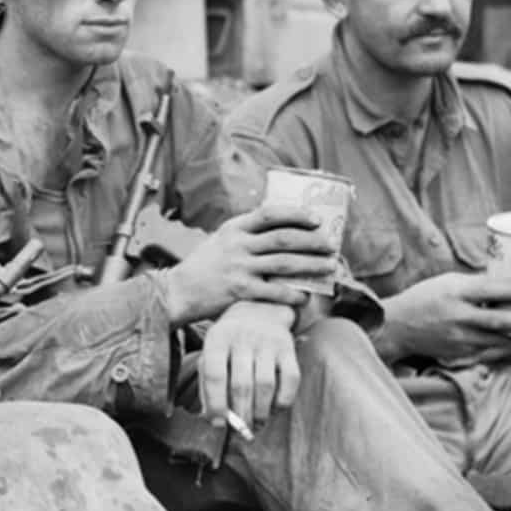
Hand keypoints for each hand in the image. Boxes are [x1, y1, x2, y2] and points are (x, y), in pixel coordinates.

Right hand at [162, 204, 337, 324]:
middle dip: (313, 242)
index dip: (297, 214)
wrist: (179, 291)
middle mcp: (238, 244)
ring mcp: (239, 267)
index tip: (317, 219)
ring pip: (284, 263)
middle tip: (331, 246)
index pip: (270, 213)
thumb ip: (246, 233)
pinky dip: (292, 294)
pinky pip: (273, 291)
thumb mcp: (221, 239)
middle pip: (284, 239)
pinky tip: (305, 296)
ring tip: (329, 268)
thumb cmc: (204, 265)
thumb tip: (281, 226)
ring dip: (311, 265)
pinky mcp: (239, 291)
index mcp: (234, 227)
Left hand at [198, 300, 300, 433]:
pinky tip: (273, 409)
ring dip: (260, 412)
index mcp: (217, 338)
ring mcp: (267, 341)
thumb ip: (208, 387)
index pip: (214, 374)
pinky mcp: (288, 347)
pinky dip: (282, 401)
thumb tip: (214, 421)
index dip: (216, 403)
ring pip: (265, 385)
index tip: (218, 424)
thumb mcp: (211, 355)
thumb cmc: (229, 344)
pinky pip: (289, 380)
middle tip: (241, 431)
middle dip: (241, 414)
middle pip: (241, 384)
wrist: (258, 310)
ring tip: (256, 424)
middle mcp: (242, 337)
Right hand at [377, 272, 510, 363]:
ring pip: (500, 339)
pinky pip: (491, 351)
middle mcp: (458, 316)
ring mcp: (460, 337)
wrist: (399, 326)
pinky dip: (508, 346)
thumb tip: (506, 279)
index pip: (489, 291)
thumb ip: (474, 283)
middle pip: (500, 320)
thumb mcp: (447, 282)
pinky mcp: (461, 353)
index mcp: (454, 293)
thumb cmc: (425, 298)